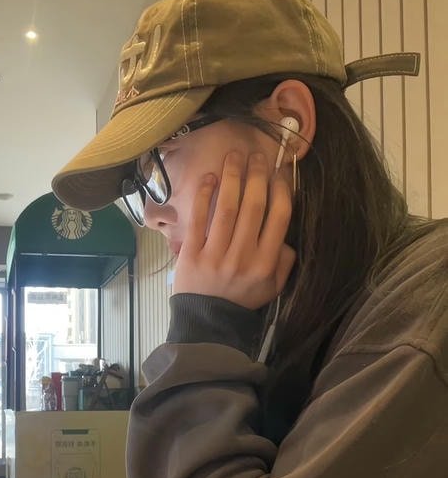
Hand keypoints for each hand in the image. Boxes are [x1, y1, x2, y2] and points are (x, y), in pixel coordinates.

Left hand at [172, 151, 295, 308]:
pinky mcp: (192, 254)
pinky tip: (208, 177)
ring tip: (233, 155)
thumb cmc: (242, 300)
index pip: (279, 217)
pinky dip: (204, 197)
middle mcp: (243, 256)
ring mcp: (216, 254)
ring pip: (227, 209)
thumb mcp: (273, 287)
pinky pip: (198, 219)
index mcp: (266, 263)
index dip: (280, 189)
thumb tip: (284, 233)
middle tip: (256, 154)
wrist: (207, 323)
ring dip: (231, 178)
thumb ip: (284, 260)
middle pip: (253, 207)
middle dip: (256, 176)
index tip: (279, 170)